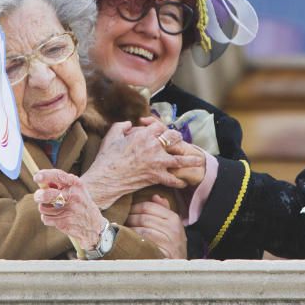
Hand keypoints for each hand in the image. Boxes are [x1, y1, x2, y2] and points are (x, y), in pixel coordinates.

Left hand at [34, 169, 106, 248]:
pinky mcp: (64, 222)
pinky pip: (45, 219)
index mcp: (76, 184)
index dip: (45, 175)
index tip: (36, 177)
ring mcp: (69, 210)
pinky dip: (48, 219)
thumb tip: (42, 182)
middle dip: (39, 195)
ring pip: (43, 207)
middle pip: (47, 194)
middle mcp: (73, 196)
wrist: (93, 225)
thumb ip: (60, 185)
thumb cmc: (80, 204)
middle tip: (38, 196)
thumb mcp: (76, 190)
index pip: (58, 175)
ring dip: (44, 208)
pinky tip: (57, 218)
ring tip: (53, 209)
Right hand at [79, 121, 202, 208]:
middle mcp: (154, 147)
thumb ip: (123, 125)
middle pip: (174, 138)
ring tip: (199, 160)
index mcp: (144, 135)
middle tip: (179, 142)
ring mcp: (157, 163)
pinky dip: (179, 180)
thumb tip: (130, 124)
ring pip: (180, 159)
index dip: (159, 127)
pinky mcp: (156, 177)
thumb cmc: (107, 157)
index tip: (158, 130)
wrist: (106, 178)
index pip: (159, 126)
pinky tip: (184, 181)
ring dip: (191, 159)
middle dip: (177, 139)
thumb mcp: (112, 134)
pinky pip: (173, 179)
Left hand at [125, 194, 186, 258]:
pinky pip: (143, 242)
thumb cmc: (172, 245)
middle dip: (130, 218)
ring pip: (141, 229)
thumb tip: (155, 196)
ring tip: (124, 230)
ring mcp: (168, 242)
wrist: (178, 267)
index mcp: (174, 218)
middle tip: (123, 220)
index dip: (135, 207)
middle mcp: (172, 229)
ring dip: (130, 229)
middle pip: (143, 217)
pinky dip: (133, 240)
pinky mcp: (162, 253)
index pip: (149, 206)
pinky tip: (129, 240)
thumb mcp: (172, 226)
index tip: (128, 211)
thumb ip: (164, 210)